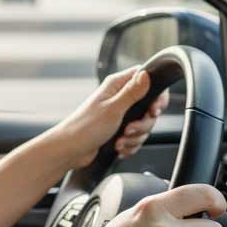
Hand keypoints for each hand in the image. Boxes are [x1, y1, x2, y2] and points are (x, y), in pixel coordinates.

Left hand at [46, 65, 169, 170]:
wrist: (70, 151)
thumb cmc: (85, 127)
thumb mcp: (113, 109)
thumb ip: (132, 93)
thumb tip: (147, 75)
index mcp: (117, 86)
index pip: (146, 79)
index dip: (156, 95)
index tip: (154, 110)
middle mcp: (119, 97)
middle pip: (148, 107)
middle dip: (143, 124)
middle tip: (129, 130)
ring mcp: (119, 114)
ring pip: (143, 125)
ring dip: (134, 138)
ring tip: (120, 141)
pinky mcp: (118, 130)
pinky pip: (135, 137)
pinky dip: (129, 145)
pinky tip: (118, 147)